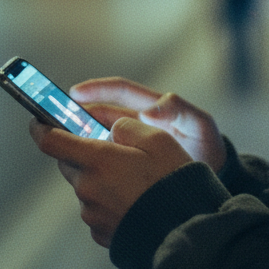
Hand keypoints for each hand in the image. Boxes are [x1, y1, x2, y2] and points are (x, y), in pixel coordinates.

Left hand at [30, 116, 192, 246]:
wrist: (185, 229)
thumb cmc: (172, 181)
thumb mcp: (157, 139)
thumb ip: (126, 126)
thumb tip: (111, 129)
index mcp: (97, 160)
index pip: (51, 141)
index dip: (41, 127)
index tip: (37, 120)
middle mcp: (87, 188)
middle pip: (68, 163)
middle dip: (82, 153)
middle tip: (108, 150)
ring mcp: (92, 213)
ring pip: (84, 186)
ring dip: (98, 179)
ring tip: (132, 180)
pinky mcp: (101, 232)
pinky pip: (96, 209)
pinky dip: (108, 201)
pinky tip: (133, 200)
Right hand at [71, 77, 226, 172]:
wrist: (213, 179)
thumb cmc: (208, 147)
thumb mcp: (200, 125)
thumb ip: (180, 111)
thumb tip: (151, 109)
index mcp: (149, 108)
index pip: (119, 91)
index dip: (96, 89)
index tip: (74, 93)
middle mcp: (135, 124)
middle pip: (99, 115)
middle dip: (76, 117)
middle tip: (55, 123)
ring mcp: (129, 145)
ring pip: (96, 139)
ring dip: (79, 141)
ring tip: (62, 147)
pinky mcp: (126, 165)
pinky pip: (102, 161)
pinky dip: (90, 163)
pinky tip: (81, 173)